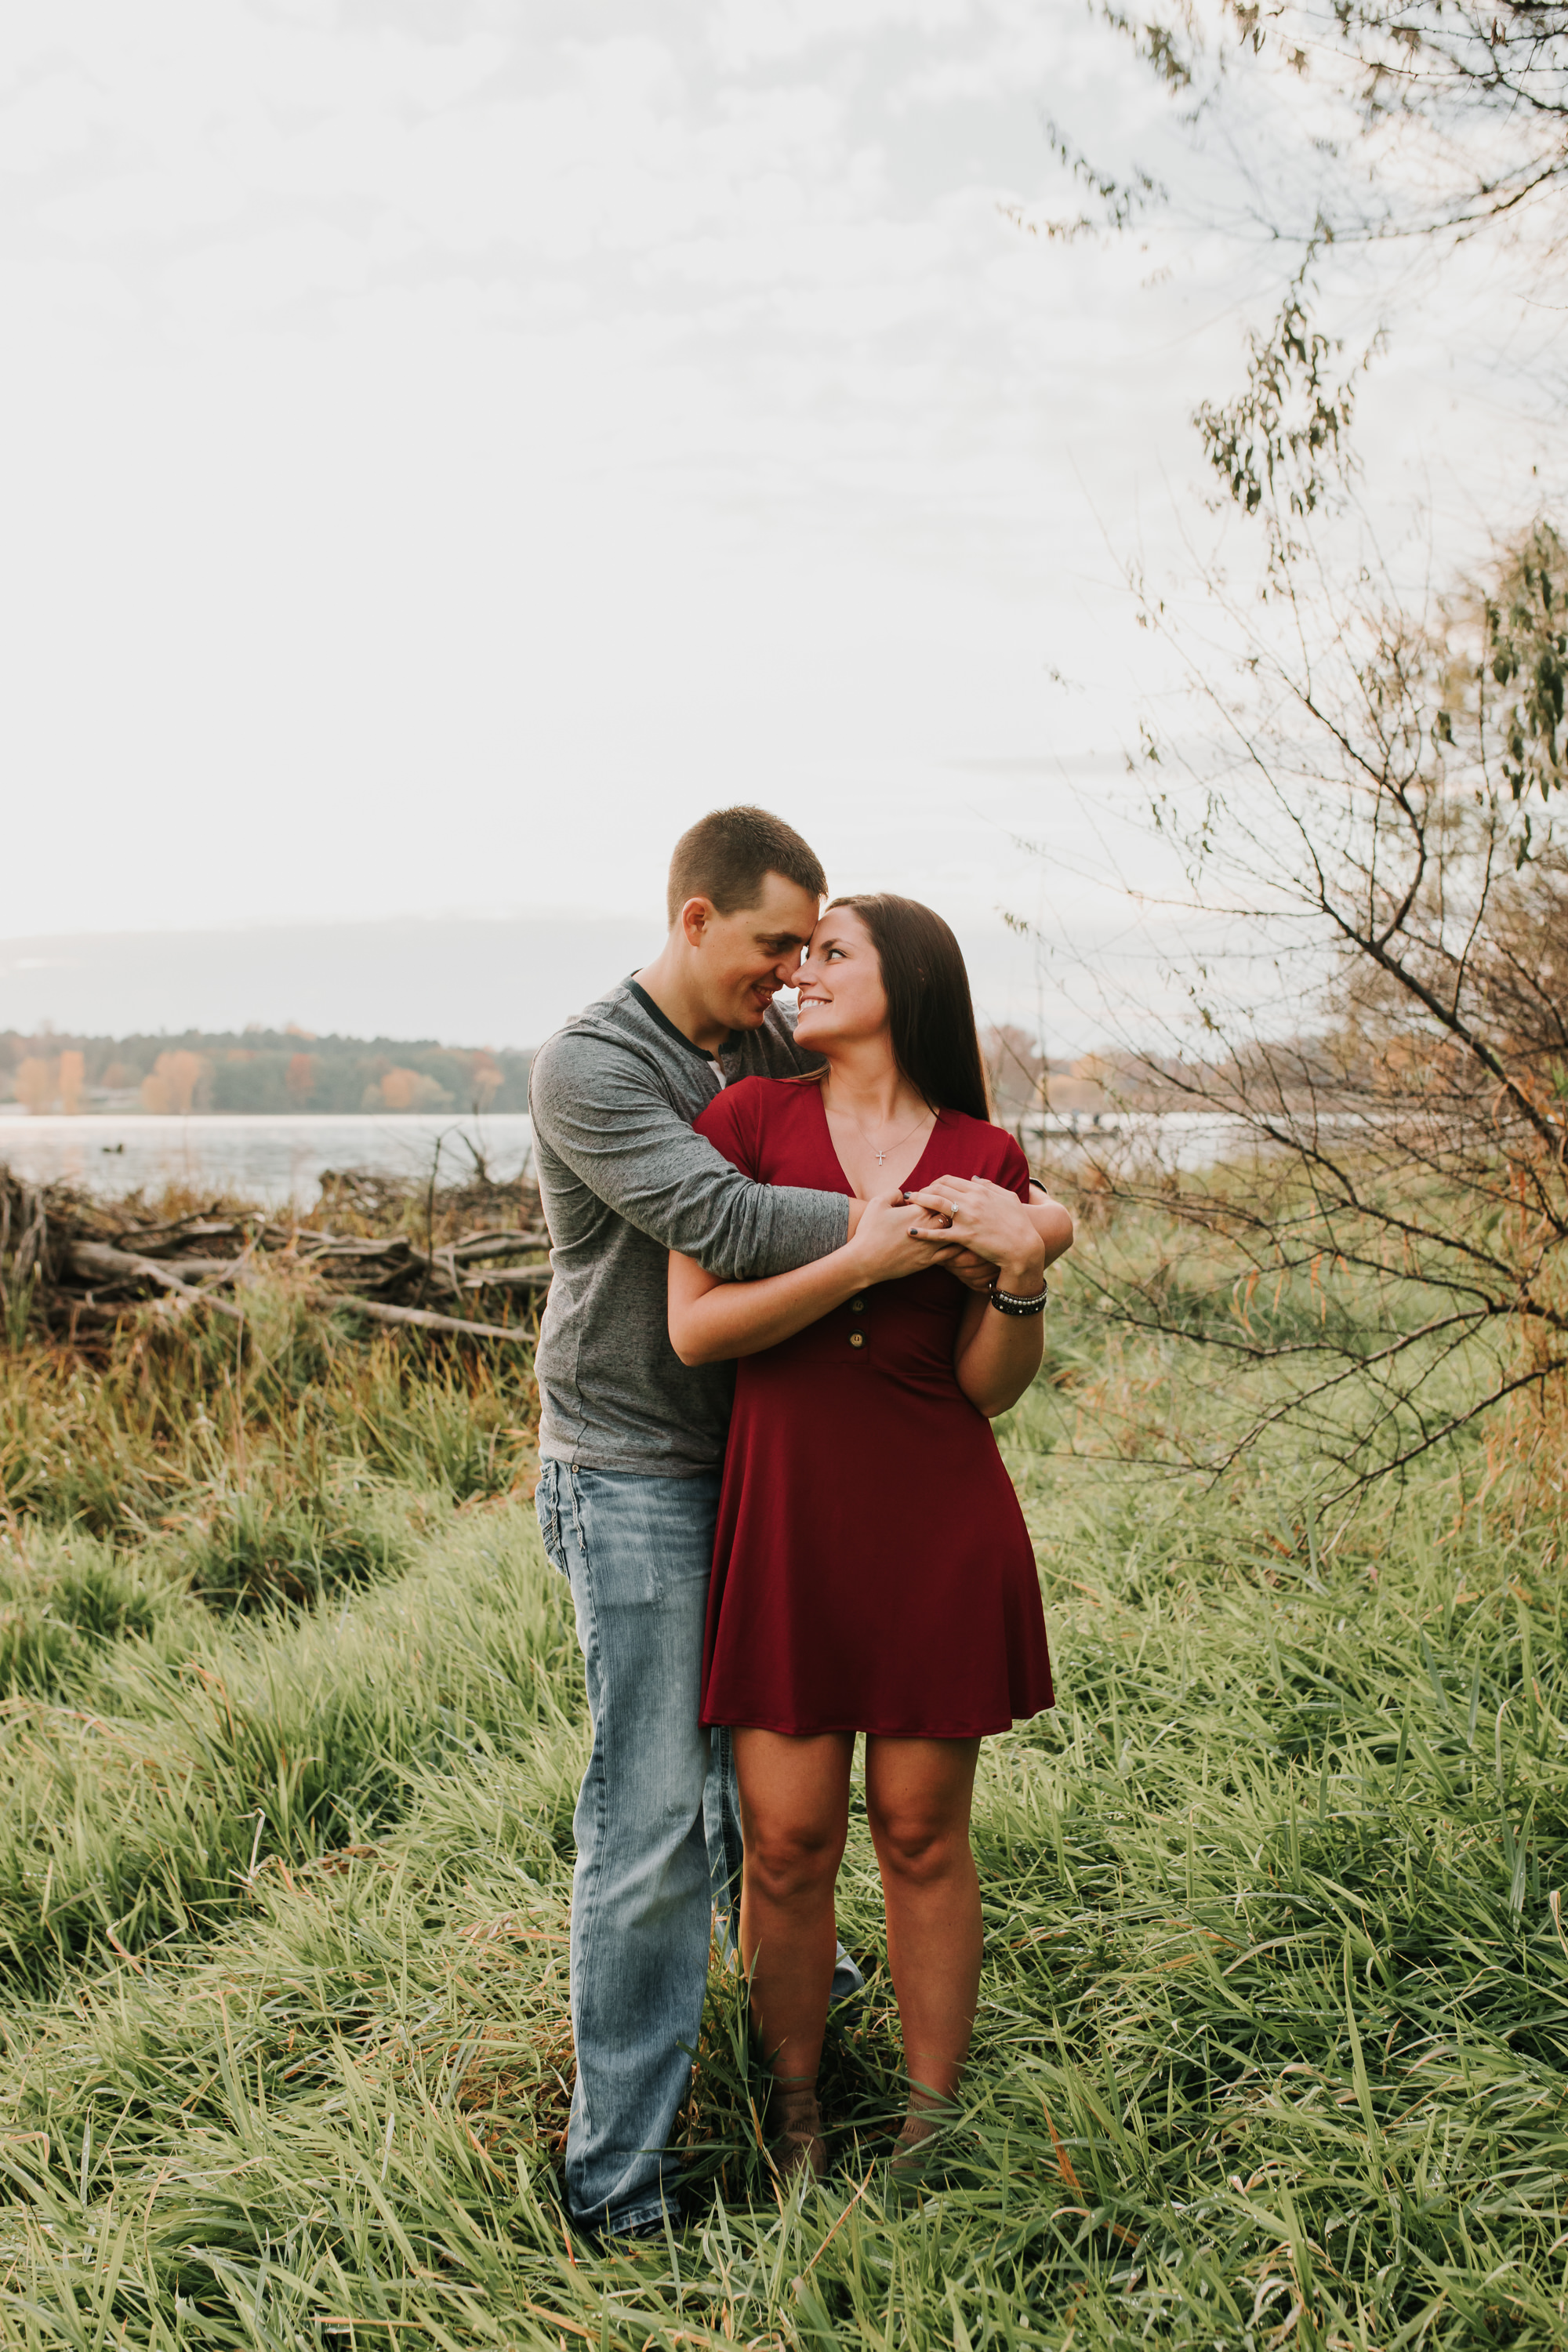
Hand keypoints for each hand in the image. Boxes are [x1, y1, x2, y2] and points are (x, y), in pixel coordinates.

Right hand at [846, 1190, 959, 1283]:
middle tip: (953, 1209)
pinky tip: (960, 1243)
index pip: (940, 1197)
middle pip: (952, 1214)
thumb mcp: (878, 1203)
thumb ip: (894, 1192)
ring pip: (956, 1233)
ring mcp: (930, 1245)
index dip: (939, 1196)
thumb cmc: (869, 1230)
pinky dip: (957, 1247)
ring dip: (959, 1228)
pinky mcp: (928, 1261)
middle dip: (953, 1210)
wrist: (865, 1261)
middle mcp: (929, 1227)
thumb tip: (906, 1194)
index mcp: (919, 1210)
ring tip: (962, 1224)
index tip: (935, 1197)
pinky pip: (951, 1253)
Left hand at [904, 1177, 1045, 1291]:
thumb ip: (990, 1186)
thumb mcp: (1009, 1198)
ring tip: (907, 1203)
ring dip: (919, 1201)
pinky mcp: (965, 1236)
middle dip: (924, 1189)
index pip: (950, 1179)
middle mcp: (972, 1201)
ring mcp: (967, 1218)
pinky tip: (911, 1231)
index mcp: (981, 1190)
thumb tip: (974, 1178)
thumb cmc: (1019, 1223)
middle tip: (914, 1195)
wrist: (1023, 1248)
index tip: (928, 1187)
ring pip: (936, 1203)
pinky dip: (923, 1232)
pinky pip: (939, 1233)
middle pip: (940, 1187)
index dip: (936, 1182)